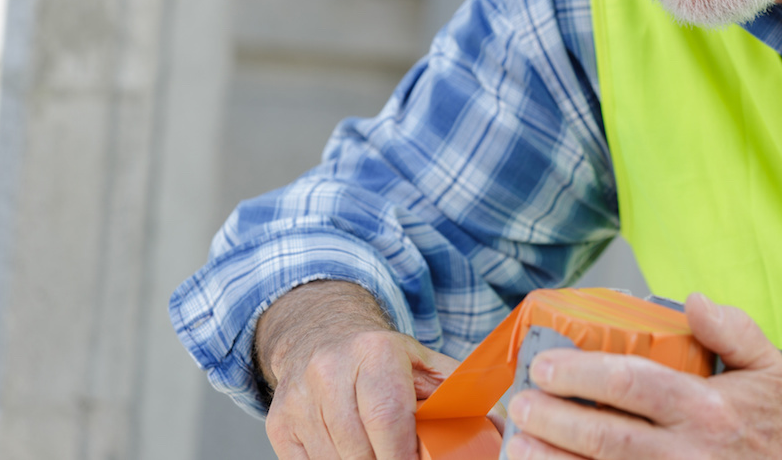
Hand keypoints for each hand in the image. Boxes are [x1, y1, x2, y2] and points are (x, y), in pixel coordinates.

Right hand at [256, 280, 460, 459]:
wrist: (322, 334)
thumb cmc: (381, 358)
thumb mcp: (425, 364)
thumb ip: (459, 395)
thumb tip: (502, 426)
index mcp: (374, 352)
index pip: (388, 418)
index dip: (402, 456)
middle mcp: (330, 371)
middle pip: (360, 450)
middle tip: (400, 459)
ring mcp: (300, 399)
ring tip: (378, 452)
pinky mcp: (280, 423)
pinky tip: (350, 453)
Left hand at [503, 292, 781, 459]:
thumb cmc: (776, 426)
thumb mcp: (768, 367)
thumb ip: (732, 328)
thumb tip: (692, 300)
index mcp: (707, 409)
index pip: (634, 385)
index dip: (582, 374)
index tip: (545, 365)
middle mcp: (688, 453)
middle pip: (608, 438)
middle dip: (555, 420)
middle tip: (520, 404)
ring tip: (518, 446)